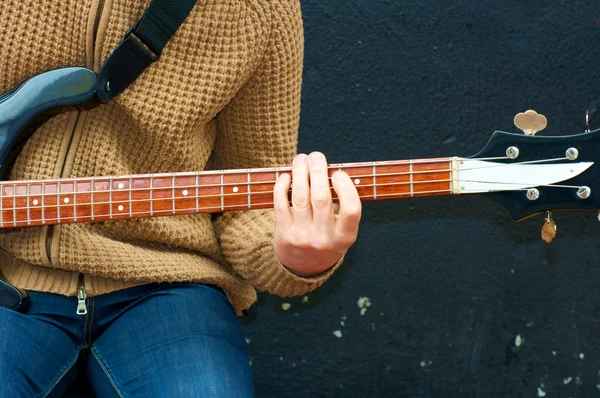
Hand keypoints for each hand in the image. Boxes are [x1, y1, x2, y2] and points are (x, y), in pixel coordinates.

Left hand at [273, 152, 361, 276]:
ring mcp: (303, 237)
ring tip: (301, 159)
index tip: (338, 173)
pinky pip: (281, 206)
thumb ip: (341, 204)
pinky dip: (282, 187)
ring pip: (300, 198)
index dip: (346, 188)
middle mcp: (325, 238)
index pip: (352, 210)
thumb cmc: (327, 237)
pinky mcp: (285, 235)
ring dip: (300, 174)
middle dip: (318, 172)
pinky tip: (286, 176)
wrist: (304, 267)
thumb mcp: (342, 229)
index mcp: (345, 236)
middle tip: (316, 156)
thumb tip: (328, 169)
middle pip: (321, 199)